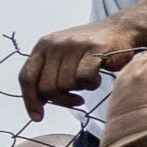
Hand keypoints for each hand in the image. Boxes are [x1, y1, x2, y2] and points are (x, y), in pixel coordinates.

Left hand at [21, 11, 146, 112]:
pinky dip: (90, 84)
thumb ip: (48, 73)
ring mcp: (74, 46)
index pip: (27, 77)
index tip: (37, 117)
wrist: (119, 29)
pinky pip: (84, 78)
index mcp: (42, 46)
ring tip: (88, 82)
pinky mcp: (94, 49)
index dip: (30, 100)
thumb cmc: (89, 48)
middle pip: (46, 87)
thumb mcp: (62, 55)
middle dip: (61, 100)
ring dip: (79, 90)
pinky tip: (96, 78)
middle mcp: (54, 44)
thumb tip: (38, 101)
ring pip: (66, 84)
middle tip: (76, 101)